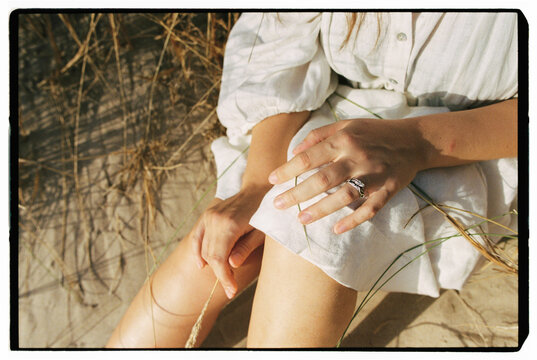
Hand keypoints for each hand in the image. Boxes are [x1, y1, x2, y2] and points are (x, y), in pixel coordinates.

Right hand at [191, 191, 265, 298]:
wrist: (257, 189)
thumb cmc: (264, 212)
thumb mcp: (261, 232)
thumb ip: (246, 248)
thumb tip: (232, 266)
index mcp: (229, 225)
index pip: (219, 259)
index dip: (224, 278)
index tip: (231, 292)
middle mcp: (214, 220)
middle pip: (210, 256)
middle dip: (220, 274)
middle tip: (231, 288)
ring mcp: (208, 216)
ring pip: (203, 249)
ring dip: (212, 265)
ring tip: (225, 276)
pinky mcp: (206, 215)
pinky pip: (196, 237)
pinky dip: (197, 252)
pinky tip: (201, 265)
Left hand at [267, 118, 425, 233]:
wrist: (414, 140)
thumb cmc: (373, 133)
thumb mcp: (346, 125)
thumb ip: (318, 135)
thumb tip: (294, 152)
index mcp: (344, 140)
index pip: (309, 157)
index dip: (288, 170)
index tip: (272, 180)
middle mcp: (357, 157)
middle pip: (322, 179)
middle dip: (297, 194)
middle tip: (278, 205)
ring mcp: (374, 175)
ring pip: (344, 196)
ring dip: (321, 210)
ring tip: (301, 219)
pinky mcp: (388, 190)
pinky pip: (370, 209)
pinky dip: (354, 220)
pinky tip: (336, 229)